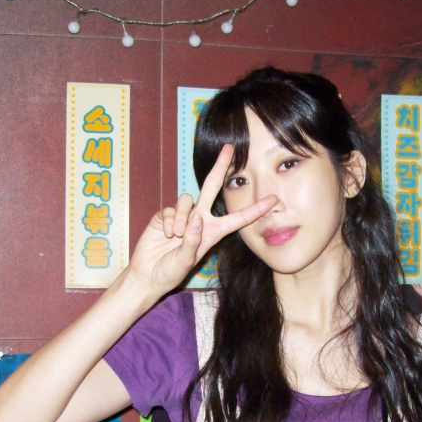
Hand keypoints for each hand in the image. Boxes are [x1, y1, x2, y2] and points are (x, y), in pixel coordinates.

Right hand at [126, 145, 276, 295]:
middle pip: (212, 187)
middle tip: (229, 148)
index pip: (238, 218)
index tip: (274, 199)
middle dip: (220, 167)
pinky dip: (170, 222)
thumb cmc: (170, 271)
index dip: (256, 209)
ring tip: (176, 236)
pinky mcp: (166, 215)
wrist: (148, 274)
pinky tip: (166, 235)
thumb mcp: (185, 261)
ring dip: (183, 217)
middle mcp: (200, 220)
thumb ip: (192, 242)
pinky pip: (171, 209)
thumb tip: (196, 219)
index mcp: (213, 232)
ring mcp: (183, 216)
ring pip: (187, 199)